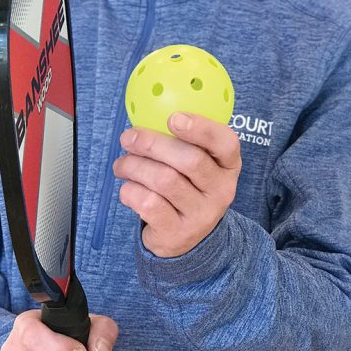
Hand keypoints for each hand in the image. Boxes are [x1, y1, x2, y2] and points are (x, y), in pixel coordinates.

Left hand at [113, 112, 241, 257]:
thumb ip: (182, 140)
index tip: (173, 118)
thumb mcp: (197, 165)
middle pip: (189, 160)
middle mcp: (221, 191)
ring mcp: (201, 215)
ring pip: (164, 180)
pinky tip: (128, 188)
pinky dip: (130, 191)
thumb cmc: (186, 188)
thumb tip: (146, 111)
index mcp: (228, 166)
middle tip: (128, 137)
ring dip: (134, 166)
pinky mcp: (178, 233)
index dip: (201, 128)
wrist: (186, 239)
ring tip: (122, 164)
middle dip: (152, 144)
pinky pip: (149, 204)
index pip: (226, 143)